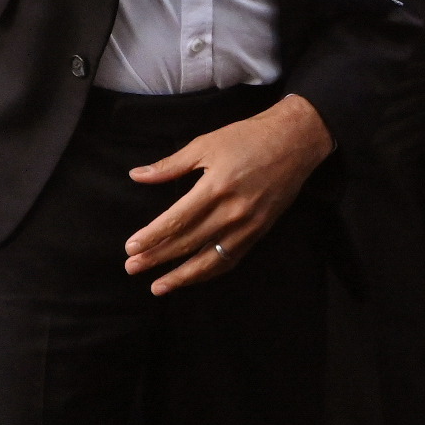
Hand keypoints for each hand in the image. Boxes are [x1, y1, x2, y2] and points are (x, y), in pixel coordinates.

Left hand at [124, 95, 330, 292]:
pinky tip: (192, 278)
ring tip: (157, 287)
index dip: (152, 237)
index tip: (130, 248)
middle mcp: (232, 212)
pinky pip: (230, 259)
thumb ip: (170, 165)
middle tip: (132, 268)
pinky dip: (209, 272)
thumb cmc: (247, 138)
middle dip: (157, 258)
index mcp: (215, 188)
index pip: (177, 221)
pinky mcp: (259, 232)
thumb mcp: (205, 144)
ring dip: (182, 277)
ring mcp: (248, 226)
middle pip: (188, 243)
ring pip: (210, 260)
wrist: (294, 142)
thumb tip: (137, 176)